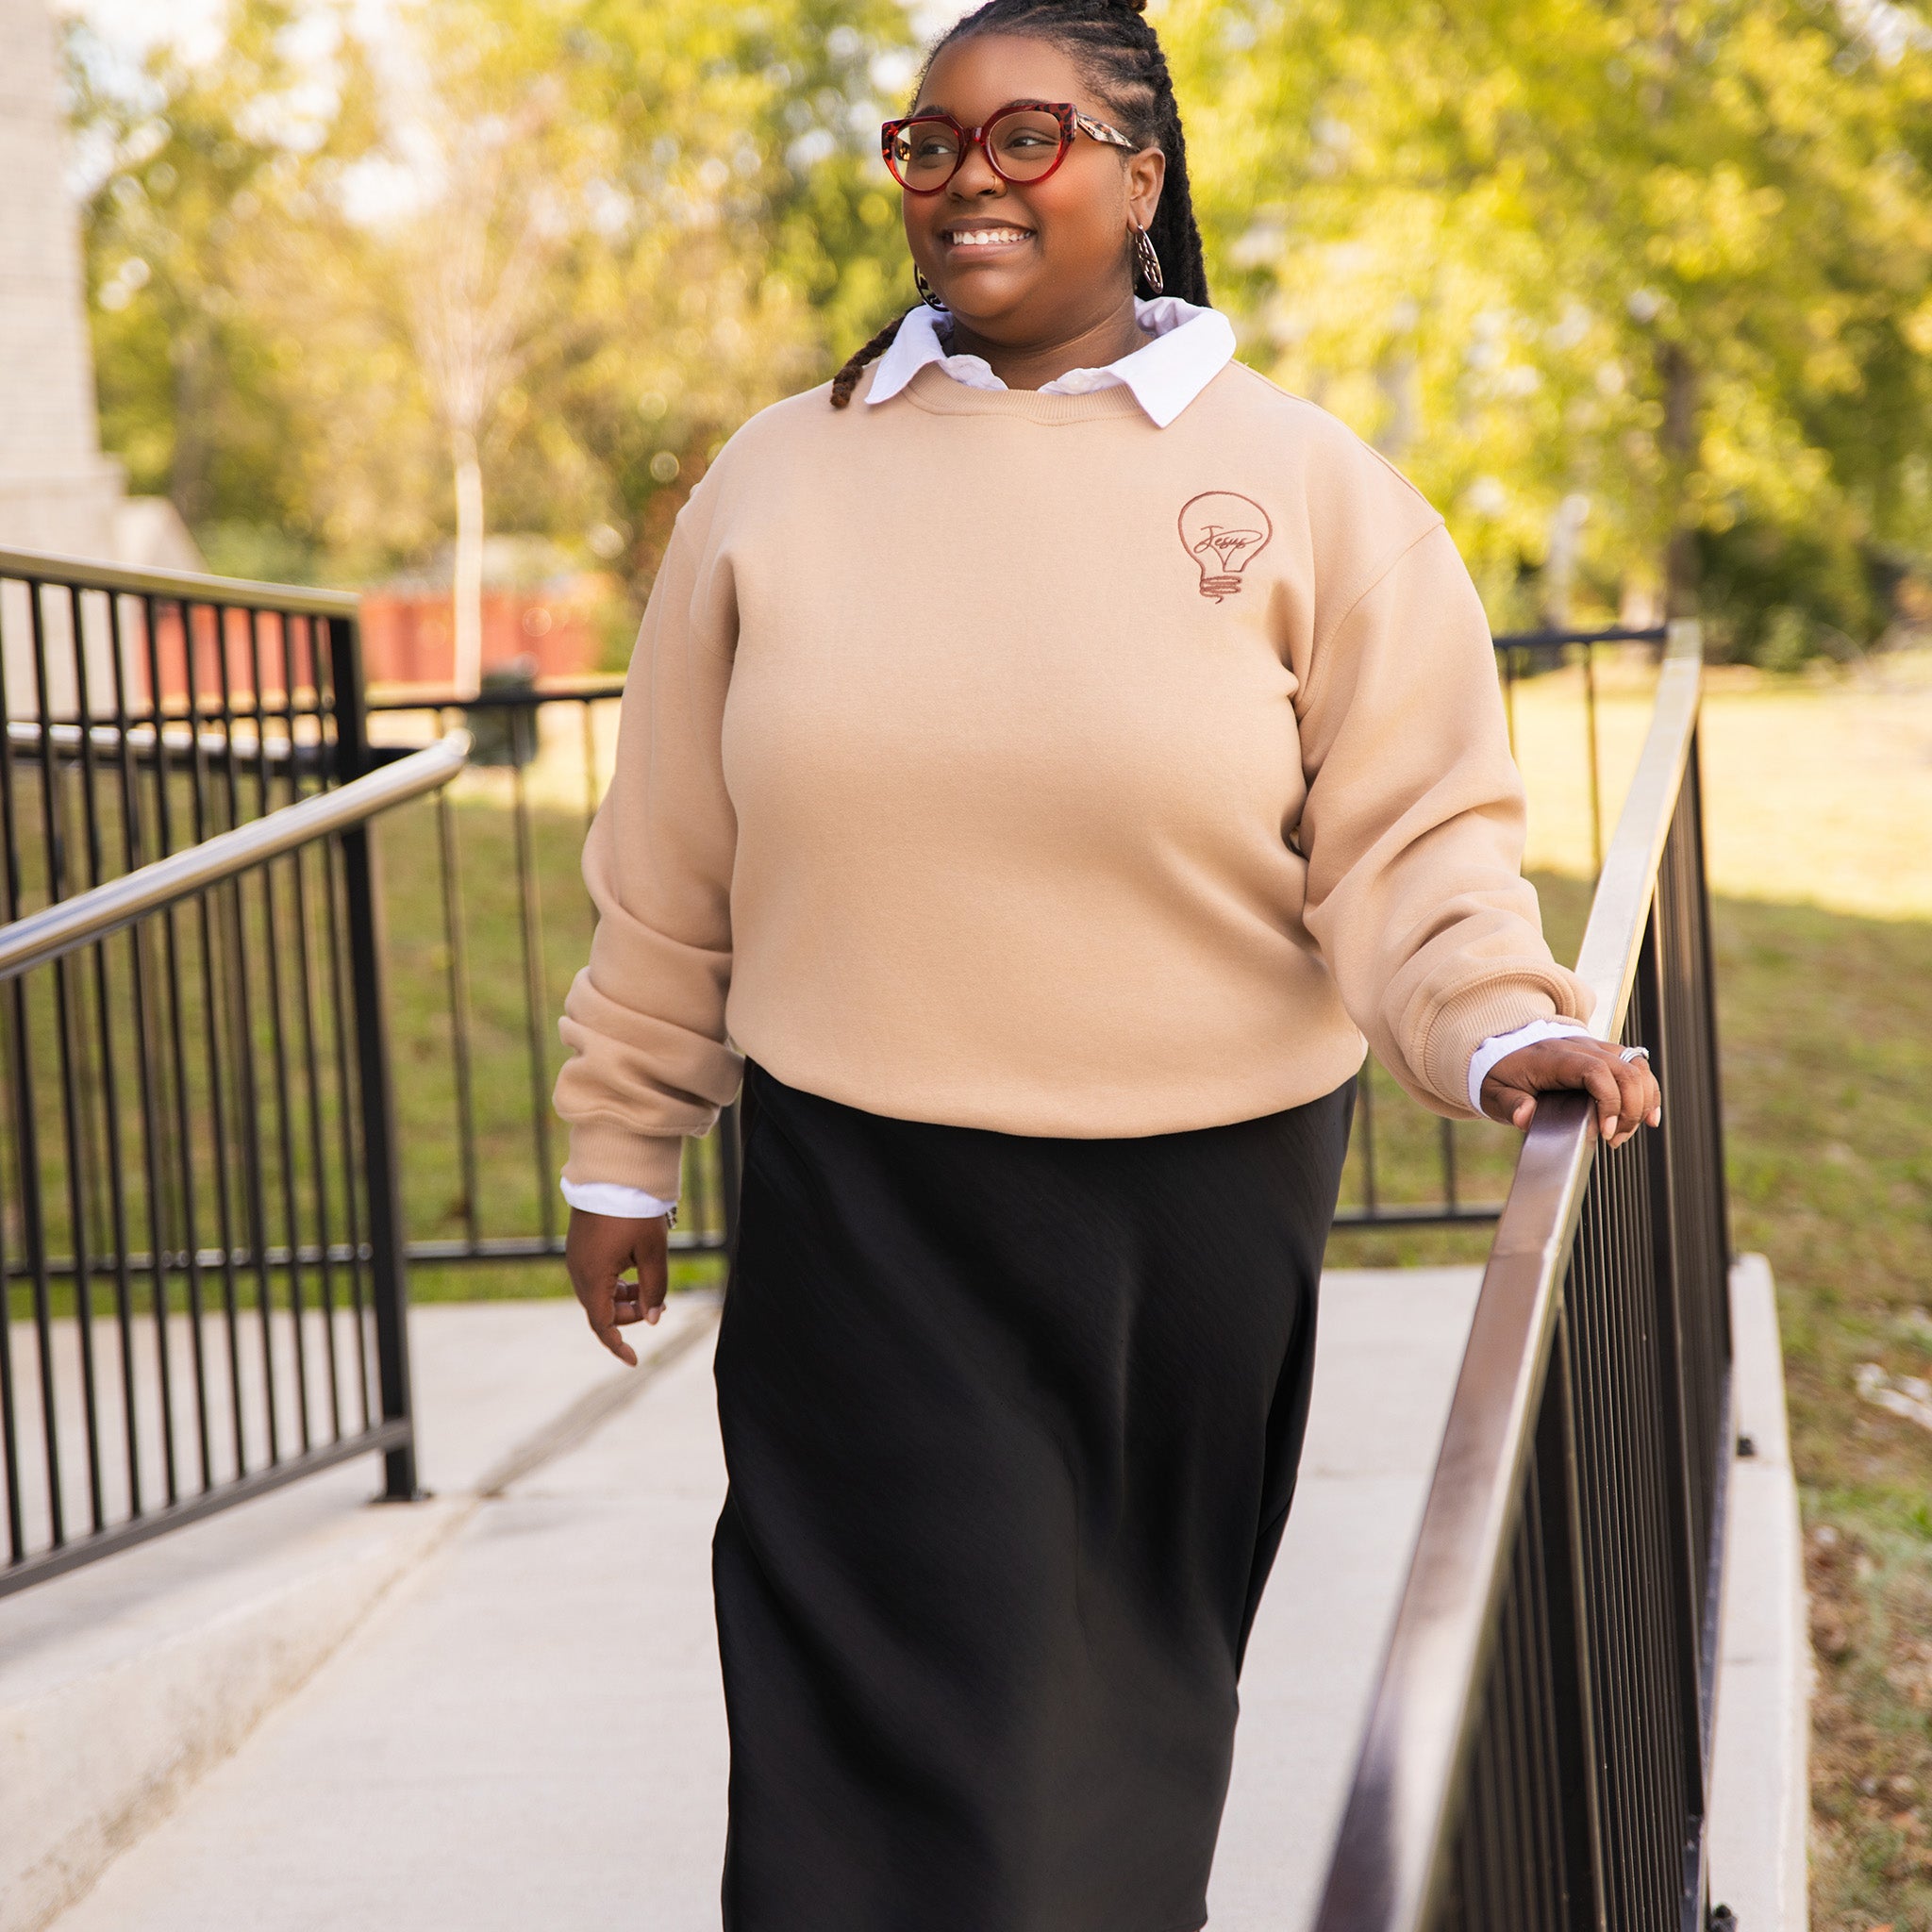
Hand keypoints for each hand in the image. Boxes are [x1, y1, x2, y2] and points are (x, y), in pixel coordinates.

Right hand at [565, 1208, 668, 1366]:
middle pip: (601, 1309)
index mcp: (592, 1277)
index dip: (617, 1345)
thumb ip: (654, 1289)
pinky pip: (595, 1276)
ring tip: (652, 1291)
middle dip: (629, 1315)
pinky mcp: (580, 1246)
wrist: (613, 1173)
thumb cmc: (635, 1211)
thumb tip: (652, 1320)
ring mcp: (576, 1257)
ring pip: (598, 1292)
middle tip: (660, 1307)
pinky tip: (636, 1273)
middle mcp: (578, 1271)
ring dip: (623, 1298)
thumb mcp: (652, 1252)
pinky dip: (615, 1283)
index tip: (634, 1361)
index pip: (602, 1324)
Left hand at [1480, 1037, 1662, 1148]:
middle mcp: (1579, 1046)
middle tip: (1614, 1139)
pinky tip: (1648, 1116)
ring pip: (1635, 1066)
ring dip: (1642, 1101)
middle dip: (1630, 1109)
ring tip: (1626, 1132)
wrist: (1501, 1046)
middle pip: (1624, 1070)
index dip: (1609, 1102)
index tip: (1605, 1131)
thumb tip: (1525, 1117)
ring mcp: (1594, 1047)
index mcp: (1554, 1057)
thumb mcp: (1493, 1092)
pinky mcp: (1603, 1053)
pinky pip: (1635, 1066)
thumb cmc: (1500, 1072)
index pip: (1596, 1071)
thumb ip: (1510, 1104)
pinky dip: (1647, 1090)